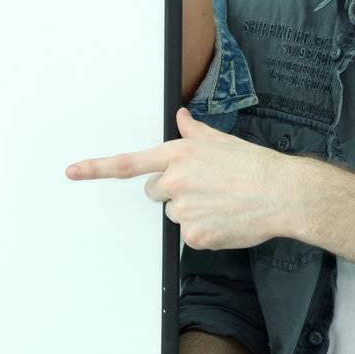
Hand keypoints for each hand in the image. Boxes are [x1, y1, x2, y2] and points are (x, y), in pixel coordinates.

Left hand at [67, 109, 302, 250]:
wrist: (283, 194)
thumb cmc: (255, 165)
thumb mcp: (221, 140)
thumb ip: (194, 132)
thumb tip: (181, 117)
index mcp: (178, 155)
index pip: (127, 163)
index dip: (95, 168)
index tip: (71, 172)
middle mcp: (175, 181)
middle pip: (154, 192)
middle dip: (172, 191)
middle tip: (204, 188)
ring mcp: (183, 209)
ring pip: (173, 214)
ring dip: (190, 211)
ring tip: (220, 202)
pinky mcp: (195, 235)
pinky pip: (189, 236)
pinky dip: (204, 231)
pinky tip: (225, 219)